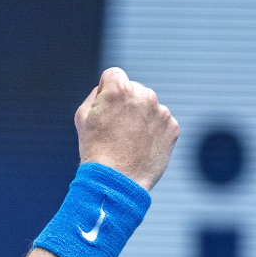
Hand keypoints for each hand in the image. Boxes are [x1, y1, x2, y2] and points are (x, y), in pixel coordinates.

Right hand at [75, 67, 179, 190]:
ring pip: (149, 107)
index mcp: (120, 89)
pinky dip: (154, 132)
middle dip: (126, 104)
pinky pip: (161, 122)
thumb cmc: (95, 150)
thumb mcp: (83, 116)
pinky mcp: (172, 128)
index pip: (114, 75)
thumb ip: (97, 94)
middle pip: (134, 90)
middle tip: (117, 130)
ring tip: (129, 141)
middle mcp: (144, 95)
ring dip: (141, 118)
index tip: (105, 109)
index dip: (106, 91)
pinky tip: (142, 147)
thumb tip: (108, 88)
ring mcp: (161, 111)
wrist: (117, 182)